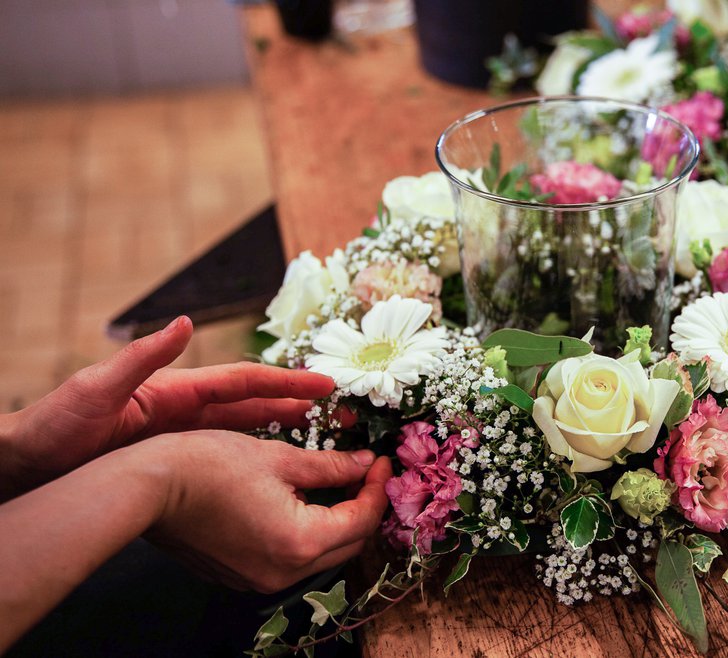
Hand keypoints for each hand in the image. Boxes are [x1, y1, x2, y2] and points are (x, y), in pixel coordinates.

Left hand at [3, 317, 338, 495]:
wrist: (26, 464)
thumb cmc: (55, 427)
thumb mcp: (98, 389)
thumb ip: (142, 357)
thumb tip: (185, 322)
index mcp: (175, 389)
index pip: (243, 381)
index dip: (286, 382)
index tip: (325, 384)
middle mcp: (183, 406)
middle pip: (253, 402)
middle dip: (297, 403)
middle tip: (339, 410)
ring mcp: (178, 431)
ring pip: (243, 426)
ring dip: (282, 426)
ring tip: (321, 432)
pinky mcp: (170, 456)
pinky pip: (224, 450)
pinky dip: (254, 450)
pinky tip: (272, 462)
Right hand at [143, 431, 390, 592]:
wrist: (148, 487)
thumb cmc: (209, 465)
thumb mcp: (280, 457)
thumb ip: (331, 466)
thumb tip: (363, 463)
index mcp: (300, 543)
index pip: (361, 520)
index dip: (377, 487)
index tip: (381, 460)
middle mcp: (284, 573)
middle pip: (346, 543)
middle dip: (362, 506)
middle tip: (366, 471)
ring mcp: (260, 579)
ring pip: (320, 553)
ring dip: (335, 520)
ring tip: (338, 481)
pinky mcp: (242, 575)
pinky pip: (290, 557)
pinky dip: (306, 531)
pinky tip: (302, 500)